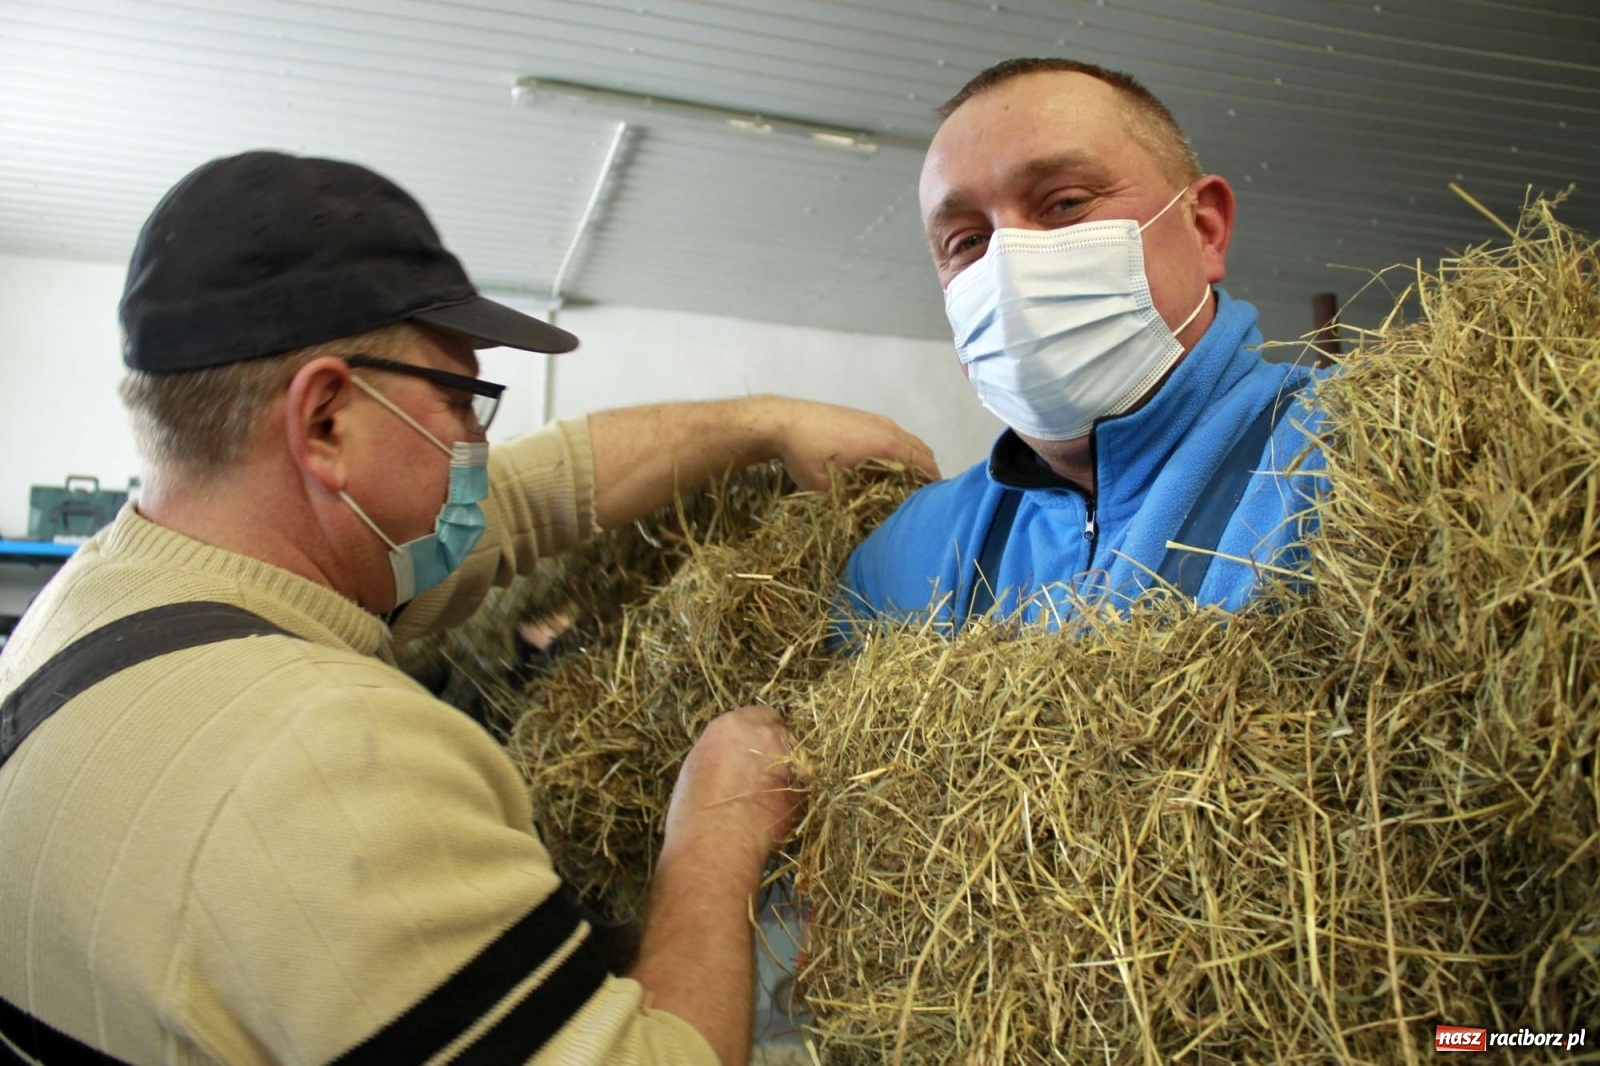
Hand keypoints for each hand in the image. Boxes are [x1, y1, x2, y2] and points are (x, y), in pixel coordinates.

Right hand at [664, 706, 803, 879]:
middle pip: (779, 732)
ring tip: (765, 796)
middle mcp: (765, 734)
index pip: (757, 715)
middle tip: (759, 772)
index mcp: (733, 724)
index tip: (750, 749)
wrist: (718, 841)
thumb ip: (721, 751)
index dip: (755, 734)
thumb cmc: (694, 809)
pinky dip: (791, 794)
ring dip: (784, 770)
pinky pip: (801, 784)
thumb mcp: (698, 765)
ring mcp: (789, 759)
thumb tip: (731, 756)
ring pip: (794, 757)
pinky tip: (771, 812)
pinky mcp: (803, 788)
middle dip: (773, 749)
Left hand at [761, 397, 939, 489]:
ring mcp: (874, 418)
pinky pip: (891, 433)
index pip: (923, 463)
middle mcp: (887, 428)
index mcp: (885, 444)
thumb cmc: (806, 455)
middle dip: (926, 472)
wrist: (782, 421)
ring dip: (911, 459)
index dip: (932, 483)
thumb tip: (868, 520)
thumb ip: (853, 503)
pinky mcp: (861, 415)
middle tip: (922, 496)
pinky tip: (882, 464)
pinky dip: (897, 448)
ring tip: (905, 483)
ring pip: (906, 439)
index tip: (935, 502)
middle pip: (920, 450)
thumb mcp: (829, 489)